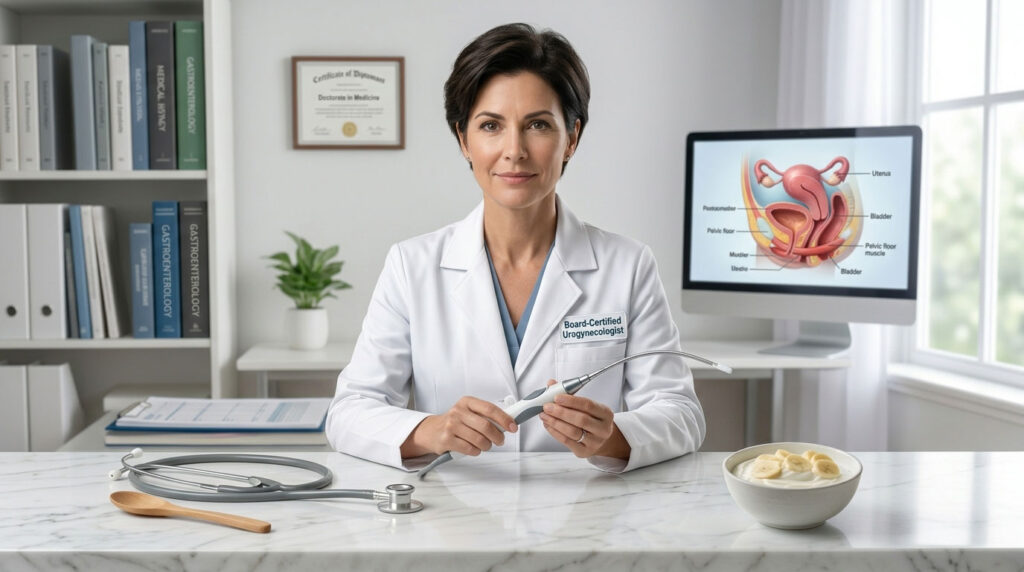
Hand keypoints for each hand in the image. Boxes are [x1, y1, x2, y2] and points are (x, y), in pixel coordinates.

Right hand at [402, 396, 517, 457]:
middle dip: (498, 436)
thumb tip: (508, 422)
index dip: (504, 419)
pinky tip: (474, 449)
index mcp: (467, 402)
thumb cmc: (456, 422)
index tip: (513, 427)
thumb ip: (486, 415)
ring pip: (479, 440)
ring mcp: (451, 425)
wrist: (432, 431)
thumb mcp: (469, 412)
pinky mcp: (447, 440)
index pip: (490, 409)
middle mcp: (458, 411)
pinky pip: (470, 449)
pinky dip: (476, 451)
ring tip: (485, 445)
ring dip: (487, 446)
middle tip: (500, 441)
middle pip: (486, 426)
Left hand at [538, 379, 629, 459]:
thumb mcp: (586, 406)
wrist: (600, 439)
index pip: (588, 405)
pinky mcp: (584, 451)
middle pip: (580, 419)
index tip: (557, 397)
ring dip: (555, 422)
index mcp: (606, 414)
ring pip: (572, 431)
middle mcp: (603, 429)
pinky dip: (554, 431)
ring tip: (544, 415)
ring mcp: (594, 442)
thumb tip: (551, 384)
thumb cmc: (591, 419)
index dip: (571, 401)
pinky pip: (566, 441)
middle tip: (547, 406)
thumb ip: (569, 394)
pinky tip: (548, 424)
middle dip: (561, 412)